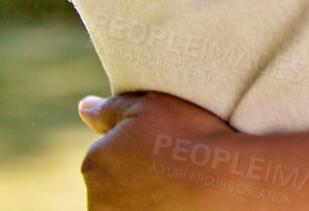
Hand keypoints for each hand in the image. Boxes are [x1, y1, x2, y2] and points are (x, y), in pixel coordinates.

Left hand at [79, 91, 232, 209]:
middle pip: (115, 184)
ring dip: (146, 197)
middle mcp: (95, 199)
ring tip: (180, 188)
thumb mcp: (152, 106)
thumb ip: (112, 108)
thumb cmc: (190, 137)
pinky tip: (179, 202)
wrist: (225, 181)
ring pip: (128, 204)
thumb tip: (84, 106)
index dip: (140, 148)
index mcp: (94, 162)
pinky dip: (160, 207)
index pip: (109, 154)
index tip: (167, 147)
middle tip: (174, 167)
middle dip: (137, 175)